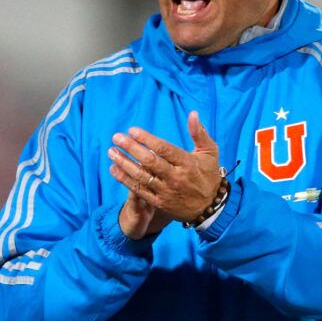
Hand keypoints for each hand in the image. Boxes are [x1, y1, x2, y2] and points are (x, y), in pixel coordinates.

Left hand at [108, 111, 220, 236]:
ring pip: (141, 176)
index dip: (146, 139)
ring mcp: (166, 191)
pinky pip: (139, 190)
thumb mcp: (210, 152)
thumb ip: (199, 133)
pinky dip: (124, 180)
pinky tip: (113, 170)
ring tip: (111, 152)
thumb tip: (192, 113)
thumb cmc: (209, 175)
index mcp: (187, 163)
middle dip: (131, 148)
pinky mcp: (159, 202)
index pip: (163, 149)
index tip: (132, 130)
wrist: (210, 207)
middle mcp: (175, 177)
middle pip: (149, 161)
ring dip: (123, 163)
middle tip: (116, 138)